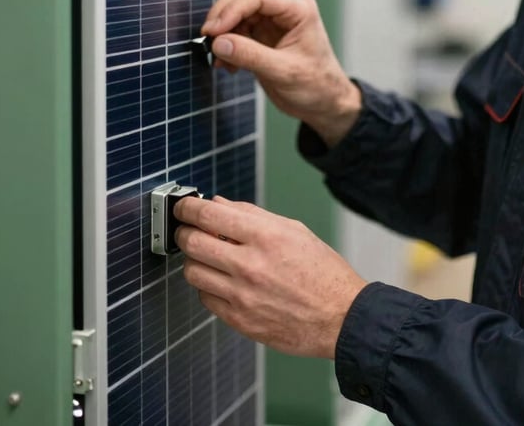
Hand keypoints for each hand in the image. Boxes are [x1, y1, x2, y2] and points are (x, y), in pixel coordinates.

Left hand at [174, 196, 366, 357]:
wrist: (340, 317)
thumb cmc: (322, 271)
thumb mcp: (294, 230)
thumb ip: (252, 215)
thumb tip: (219, 205)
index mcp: (266, 236)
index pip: (209, 215)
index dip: (188, 208)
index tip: (183, 206)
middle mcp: (250, 264)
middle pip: (192, 243)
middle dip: (184, 232)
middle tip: (188, 229)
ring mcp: (242, 295)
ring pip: (192, 272)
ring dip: (194, 260)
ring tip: (208, 257)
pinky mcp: (239, 320)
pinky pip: (205, 298)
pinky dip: (208, 286)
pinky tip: (222, 280)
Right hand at [202, 0, 361, 144]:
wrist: (324, 102)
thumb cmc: (316, 85)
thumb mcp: (284, 72)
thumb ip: (250, 56)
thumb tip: (218, 43)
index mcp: (298, 8)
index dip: (230, 10)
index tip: (212, 32)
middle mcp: (285, 7)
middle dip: (222, 17)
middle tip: (208, 41)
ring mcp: (272, 19)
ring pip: (235, 12)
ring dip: (222, 34)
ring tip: (221, 61)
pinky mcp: (261, 33)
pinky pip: (235, 29)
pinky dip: (226, 45)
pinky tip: (228, 65)